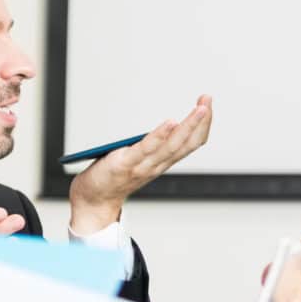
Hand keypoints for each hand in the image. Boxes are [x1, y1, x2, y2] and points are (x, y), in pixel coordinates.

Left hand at [69, 96, 213, 235]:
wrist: (93, 201)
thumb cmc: (112, 177)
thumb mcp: (138, 159)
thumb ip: (149, 145)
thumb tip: (162, 124)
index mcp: (162, 163)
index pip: (190, 144)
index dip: (202, 124)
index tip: (206, 104)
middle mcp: (157, 165)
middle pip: (187, 143)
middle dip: (201, 120)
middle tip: (207, 100)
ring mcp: (143, 166)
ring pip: (172, 145)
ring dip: (189, 126)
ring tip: (200, 109)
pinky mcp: (125, 164)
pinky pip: (146, 149)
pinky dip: (160, 136)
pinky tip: (170, 123)